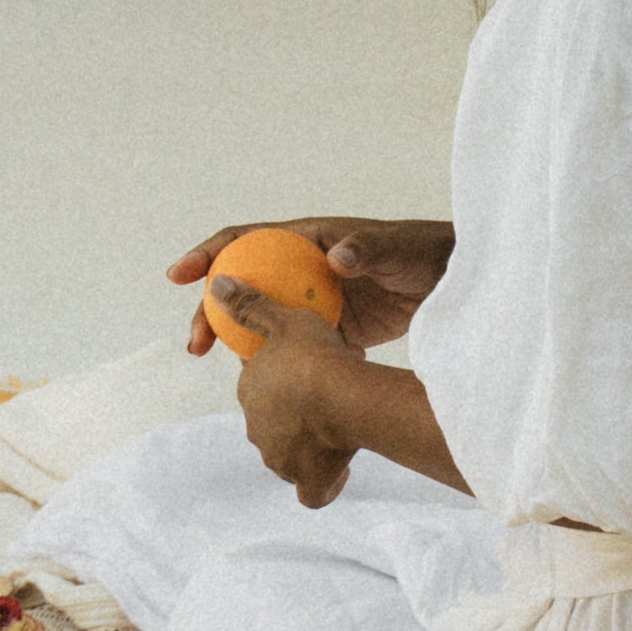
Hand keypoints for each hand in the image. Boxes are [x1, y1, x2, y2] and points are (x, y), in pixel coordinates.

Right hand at [167, 214, 453, 361]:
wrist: (451, 284)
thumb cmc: (423, 255)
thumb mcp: (395, 249)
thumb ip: (366, 249)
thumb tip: (337, 257)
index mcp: (306, 241)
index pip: (246, 240)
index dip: (208, 254)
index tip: (180, 276)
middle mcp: (302, 270)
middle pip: (243, 288)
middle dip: (212, 313)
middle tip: (197, 345)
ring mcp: (314, 302)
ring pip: (264, 323)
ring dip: (239, 345)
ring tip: (226, 373)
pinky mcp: (333, 331)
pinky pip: (294, 348)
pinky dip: (280, 365)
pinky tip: (273, 390)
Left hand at [228, 305, 364, 509]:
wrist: (340, 398)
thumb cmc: (313, 354)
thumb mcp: (283, 319)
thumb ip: (251, 305)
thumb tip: (217, 284)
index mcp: (250, 390)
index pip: (262, 385)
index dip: (284, 377)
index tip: (308, 370)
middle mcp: (258, 427)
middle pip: (275, 421)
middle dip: (295, 414)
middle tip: (327, 398)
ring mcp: (279, 458)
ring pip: (290, 455)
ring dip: (309, 445)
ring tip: (339, 428)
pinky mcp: (306, 481)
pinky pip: (313, 491)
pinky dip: (322, 485)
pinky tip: (339, 472)